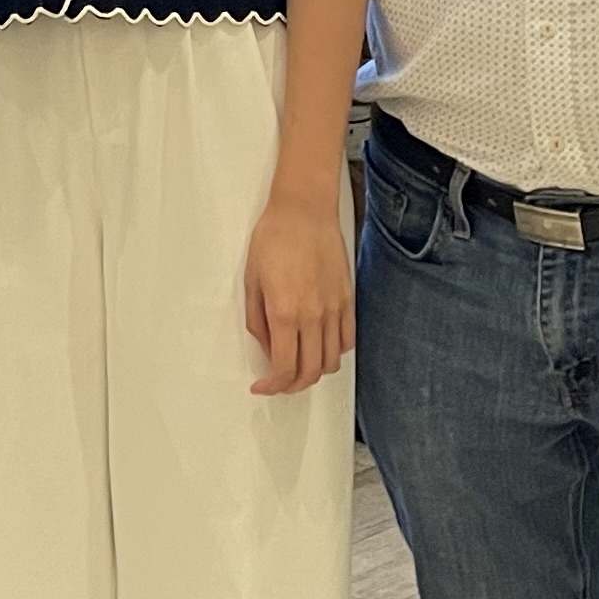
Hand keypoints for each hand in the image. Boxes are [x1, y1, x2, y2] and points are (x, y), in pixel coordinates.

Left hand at [243, 185, 355, 396]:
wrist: (304, 211)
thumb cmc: (273, 238)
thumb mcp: (251, 280)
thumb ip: (257, 320)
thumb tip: (265, 347)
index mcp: (284, 313)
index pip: (284, 368)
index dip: (272, 386)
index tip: (262, 386)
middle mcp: (313, 317)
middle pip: (310, 372)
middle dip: (292, 386)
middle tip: (278, 382)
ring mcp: (334, 309)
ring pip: (331, 361)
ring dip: (314, 372)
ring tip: (298, 366)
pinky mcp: (348, 300)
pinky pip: (347, 340)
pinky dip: (334, 352)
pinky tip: (319, 346)